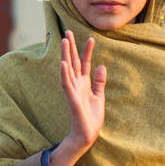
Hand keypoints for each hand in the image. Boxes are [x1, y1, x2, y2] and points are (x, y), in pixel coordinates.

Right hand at [51, 30, 105, 165]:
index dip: (87, 51)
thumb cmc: (92, 117)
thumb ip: (99, 82)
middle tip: (68, 31)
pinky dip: (65, 74)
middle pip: (73, 62)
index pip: (84, 63)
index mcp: (84, 83)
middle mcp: (76, 84)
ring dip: (66, 55)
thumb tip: (101, 65)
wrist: (87, 134)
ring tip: (64, 41)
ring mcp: (73, 91)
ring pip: (68, 69)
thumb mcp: (99, 96)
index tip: (91, 37)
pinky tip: (63, 64)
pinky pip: (67, 84)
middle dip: (71, 47)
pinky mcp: (72, 99)